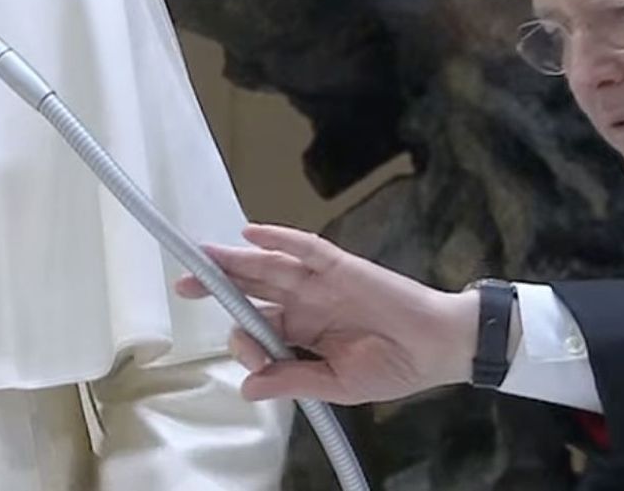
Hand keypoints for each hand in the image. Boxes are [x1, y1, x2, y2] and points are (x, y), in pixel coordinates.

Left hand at [175, 223, 478, 404]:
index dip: (243, 336)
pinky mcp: (341, 266)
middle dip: (217, 282)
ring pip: (269, 264)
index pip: (258, 325)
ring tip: (204, 253)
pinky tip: (253, 234)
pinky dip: (279, 238)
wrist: (439, 348)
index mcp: (302, 329)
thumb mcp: (337, 385)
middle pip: (252, 285)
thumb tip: (247, 389)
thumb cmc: (393, 368)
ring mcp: (320, 281)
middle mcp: (305, 301)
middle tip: (184, 283)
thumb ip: (292, 381)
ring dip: (236, 258)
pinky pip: (306, 248)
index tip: (248, 353)